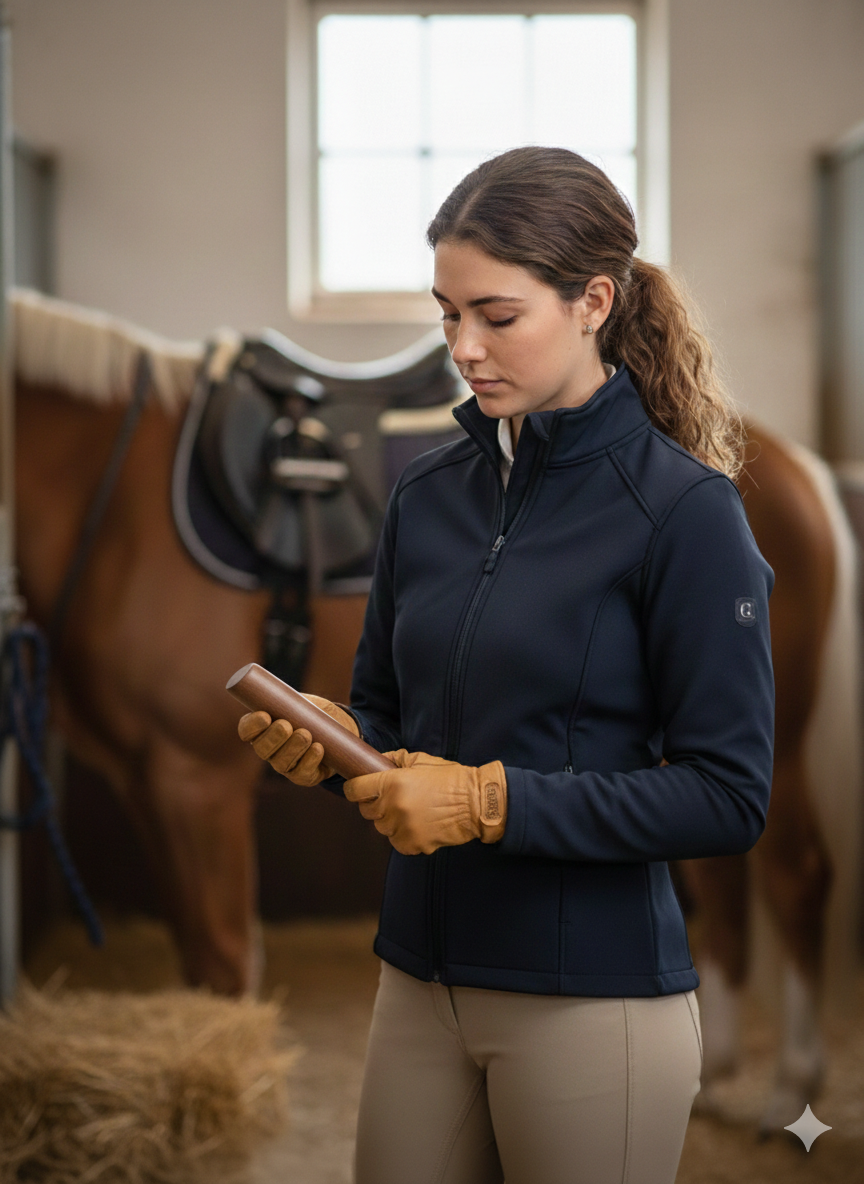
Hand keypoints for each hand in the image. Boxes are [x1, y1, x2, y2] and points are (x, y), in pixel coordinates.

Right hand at [238, 695, 359, 785]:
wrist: (336, 728)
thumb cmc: (311, 711)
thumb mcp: (300, 700)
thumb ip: (290, 697)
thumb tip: (282, 690)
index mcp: (261, 729)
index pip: (246, 730)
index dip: (252, 725)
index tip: (265, 715)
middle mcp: (269, 750)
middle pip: (263, 749)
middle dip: (273, 738)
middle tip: (285, 726)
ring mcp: (285, 765)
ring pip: (282, 762)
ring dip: (293, 748)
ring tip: (305, 735)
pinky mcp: (303, 776)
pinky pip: (302, 773)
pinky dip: (310, 761)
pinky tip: (318, 749)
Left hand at [343, 750, 506, 854]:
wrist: (475, 803)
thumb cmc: (450, 779)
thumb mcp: (421, 760)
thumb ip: (394, 759)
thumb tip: (376, 760)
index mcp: (392, 783)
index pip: (355, 790)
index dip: (355, 789)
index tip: (358, 789)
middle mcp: (393, 807)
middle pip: (366, 811)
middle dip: (375, 804)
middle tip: (392, 798)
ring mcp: (402, 828)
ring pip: (381, 828)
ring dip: (390, 820)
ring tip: (410, 811)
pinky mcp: (412, 845)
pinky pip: (396, 842)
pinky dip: (403, 835)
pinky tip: (417, 824)